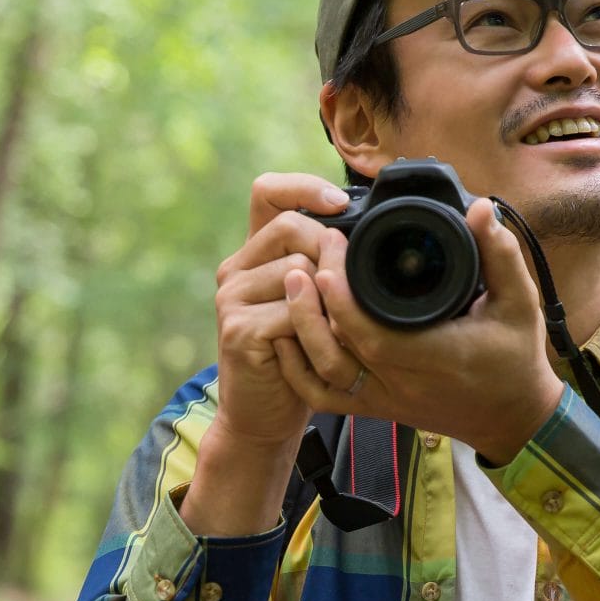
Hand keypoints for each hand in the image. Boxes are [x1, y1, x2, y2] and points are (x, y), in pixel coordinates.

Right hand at [206, 172, 353, 452]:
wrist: (265, 413)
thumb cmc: (300, 357)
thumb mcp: (315, 302)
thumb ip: (325, 264)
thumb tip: (368, 229)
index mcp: (254, 253)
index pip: (268, 191)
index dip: (304, 187)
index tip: (341, 203)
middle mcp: (235, 268)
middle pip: (292, 226)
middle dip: (331, 252)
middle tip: (350, 290)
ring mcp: (231, 297)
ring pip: (299, 270)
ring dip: (330, 299)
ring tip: (336, 328)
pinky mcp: (237, 328)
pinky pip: (293, 312)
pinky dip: (318, 329)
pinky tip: (321, 348)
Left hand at [272, 197, 566, 462]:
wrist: (511, 417)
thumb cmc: (516, 357)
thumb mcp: (520, 302)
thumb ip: (501, 254)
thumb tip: (481, 209)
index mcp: (436, 357)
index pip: (373, 334)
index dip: (343, 299)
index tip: (331, 255)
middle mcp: (403, 384)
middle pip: (338, 350)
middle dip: (314, 302)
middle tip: (308, 256)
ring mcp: (384, 400)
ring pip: (323, 375)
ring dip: (301, 330)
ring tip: (291, 283)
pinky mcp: (373, 408)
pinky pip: (322, 396)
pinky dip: (298, 369)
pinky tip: (286, 334)